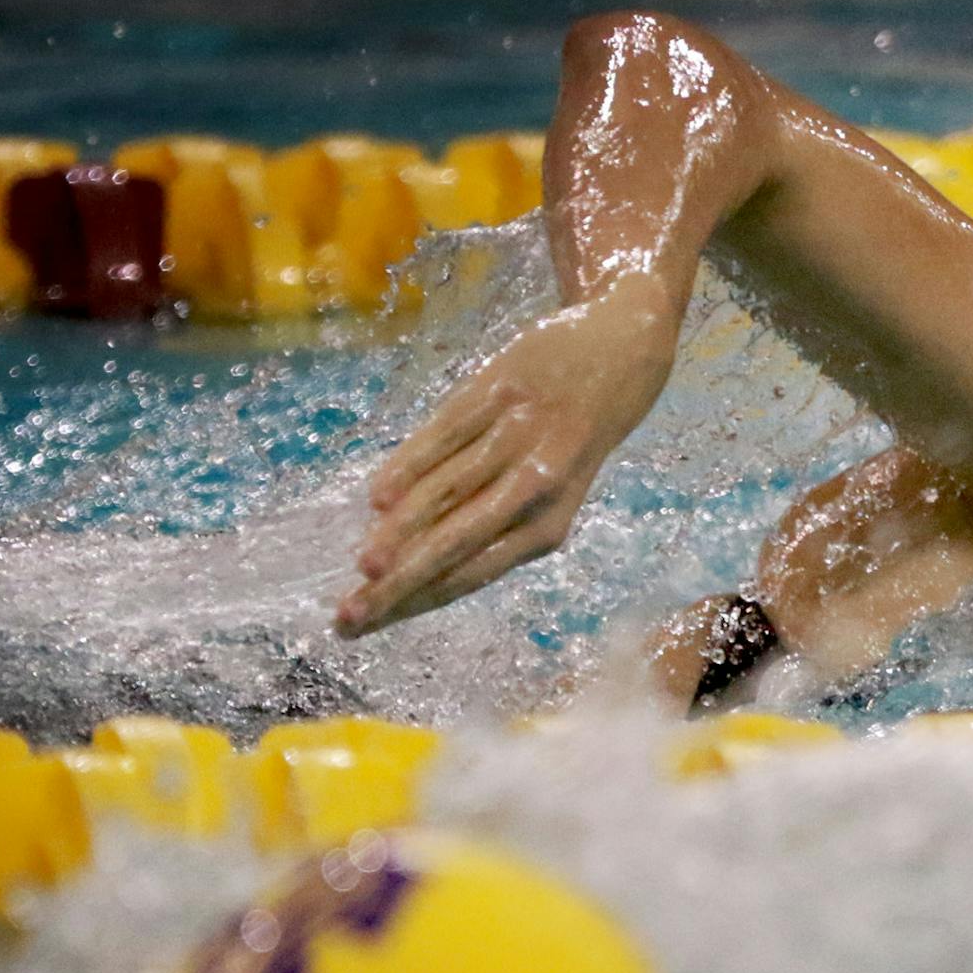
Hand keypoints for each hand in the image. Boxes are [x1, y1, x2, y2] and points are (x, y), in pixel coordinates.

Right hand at [336, 275, 680, 636]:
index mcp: (549, 525)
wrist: (621, 348)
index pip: (470, 575)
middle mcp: (539, 486)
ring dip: (402, 532)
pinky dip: (412, 464)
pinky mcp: (500, 389)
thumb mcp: (550, 489)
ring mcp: (519, 436)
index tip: (364, 624)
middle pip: (458, 544)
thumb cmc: (571, 436)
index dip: (414, 601)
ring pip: (449, 492)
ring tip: (363, 565)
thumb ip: (490, 523)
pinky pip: (447, 433)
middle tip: (350, 614)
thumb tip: (409, 564)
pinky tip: (379, 496)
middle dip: (402, 583)